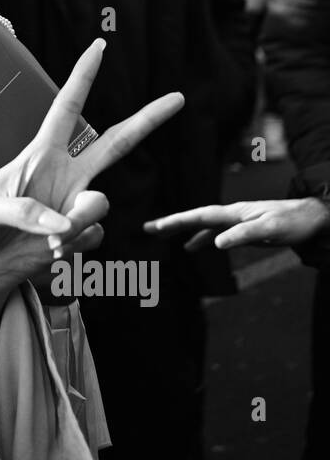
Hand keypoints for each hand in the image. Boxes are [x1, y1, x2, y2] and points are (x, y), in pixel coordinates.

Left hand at [0, 39, 183, 307]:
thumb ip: (24, 212)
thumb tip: (64, 223)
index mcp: (40, 154)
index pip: (67, 108)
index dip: (83, 77)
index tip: (99, 46)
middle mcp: (65, 177)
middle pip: (115, 142)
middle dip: (147, 119)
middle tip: (178, 97)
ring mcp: (75, 207)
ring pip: (99, 206)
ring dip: (75, 224)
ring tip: (44, 240)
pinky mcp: (78, 238)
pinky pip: (92, 238)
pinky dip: (72, 249)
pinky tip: (48, 254)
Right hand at [145, 198, 329, 251]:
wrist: (314, 218)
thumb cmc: (294, 222)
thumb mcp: (270, 229)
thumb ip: (243, 234)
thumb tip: (217, 243)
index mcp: (234, 212)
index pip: (199, 216)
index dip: (176, 221)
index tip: (155, 227)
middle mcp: (232, 214)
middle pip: (195, 218)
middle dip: (171, 223)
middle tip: (147, 228)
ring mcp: (236, 221)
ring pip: (203, 225)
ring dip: (182, 230)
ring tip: (162, 236)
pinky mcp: (243, 230)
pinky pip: (214, 233)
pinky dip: (200, 238)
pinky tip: (193, 247)